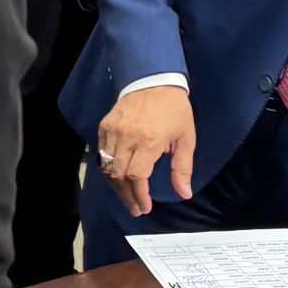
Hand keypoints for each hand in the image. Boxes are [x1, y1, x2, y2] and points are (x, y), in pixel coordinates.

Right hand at [97, 86, 195, 216]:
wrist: (153, 79)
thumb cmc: (174, 109)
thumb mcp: (186, 138)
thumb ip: (183, 167)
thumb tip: (184, 193)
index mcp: (149, 141)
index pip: (137, 176)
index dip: (139, 195)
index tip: (145, 207)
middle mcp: (127, 137)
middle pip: (119, 176)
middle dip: (126, 196)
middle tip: (135, 208)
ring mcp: (112, 131)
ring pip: (107, 167)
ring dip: (116, 185)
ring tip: (127, 196)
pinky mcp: (104, 126)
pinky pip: (101, 154)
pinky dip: (108, 169)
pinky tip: (118, 176)